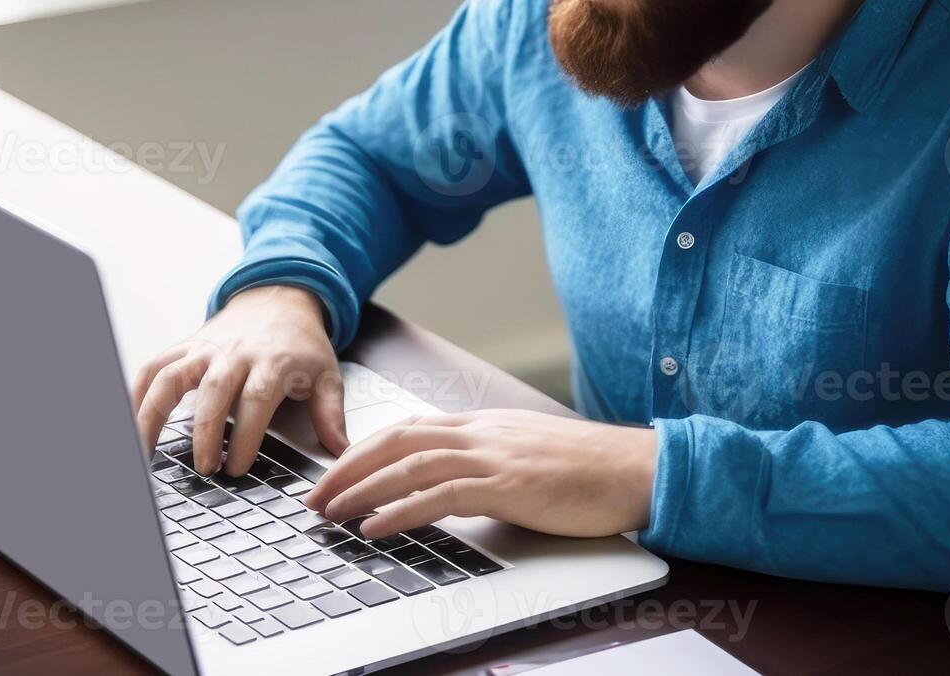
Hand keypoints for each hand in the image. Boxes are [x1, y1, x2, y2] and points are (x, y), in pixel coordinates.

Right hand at [131, 285, 349, 476]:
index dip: (246, 434)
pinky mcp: (185, 346)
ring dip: (155, 414)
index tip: (238, 466)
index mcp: (273, 362)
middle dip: (206, 432)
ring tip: (145, 451)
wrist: (279, 298)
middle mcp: (234, 354)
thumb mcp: (327, 374)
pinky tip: (129, 421)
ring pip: (172, 378)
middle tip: (206, 467)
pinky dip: (137, 393)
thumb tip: (341, 452)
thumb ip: (331, 414)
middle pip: (214, 392)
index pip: (257, 399)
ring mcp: (205, 349)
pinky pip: (154, 367)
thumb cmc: (302, 345)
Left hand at [304, 410, 657, 539]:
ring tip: (330, 513)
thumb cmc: (588, 469)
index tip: (334, 473)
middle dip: (347, 468)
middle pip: (395, 440)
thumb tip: (453, 484)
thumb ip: (488, 461)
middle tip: (313, 496)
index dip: (364, 449)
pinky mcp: (507, 484)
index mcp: (483, 423)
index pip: (407, 428)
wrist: (636, 469)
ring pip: (408, 464)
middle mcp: (480, 432)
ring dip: (361, 489)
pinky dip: (400, 510)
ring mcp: (492, 455)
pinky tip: (375, 526)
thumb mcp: (526, 455)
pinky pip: (440, 495)